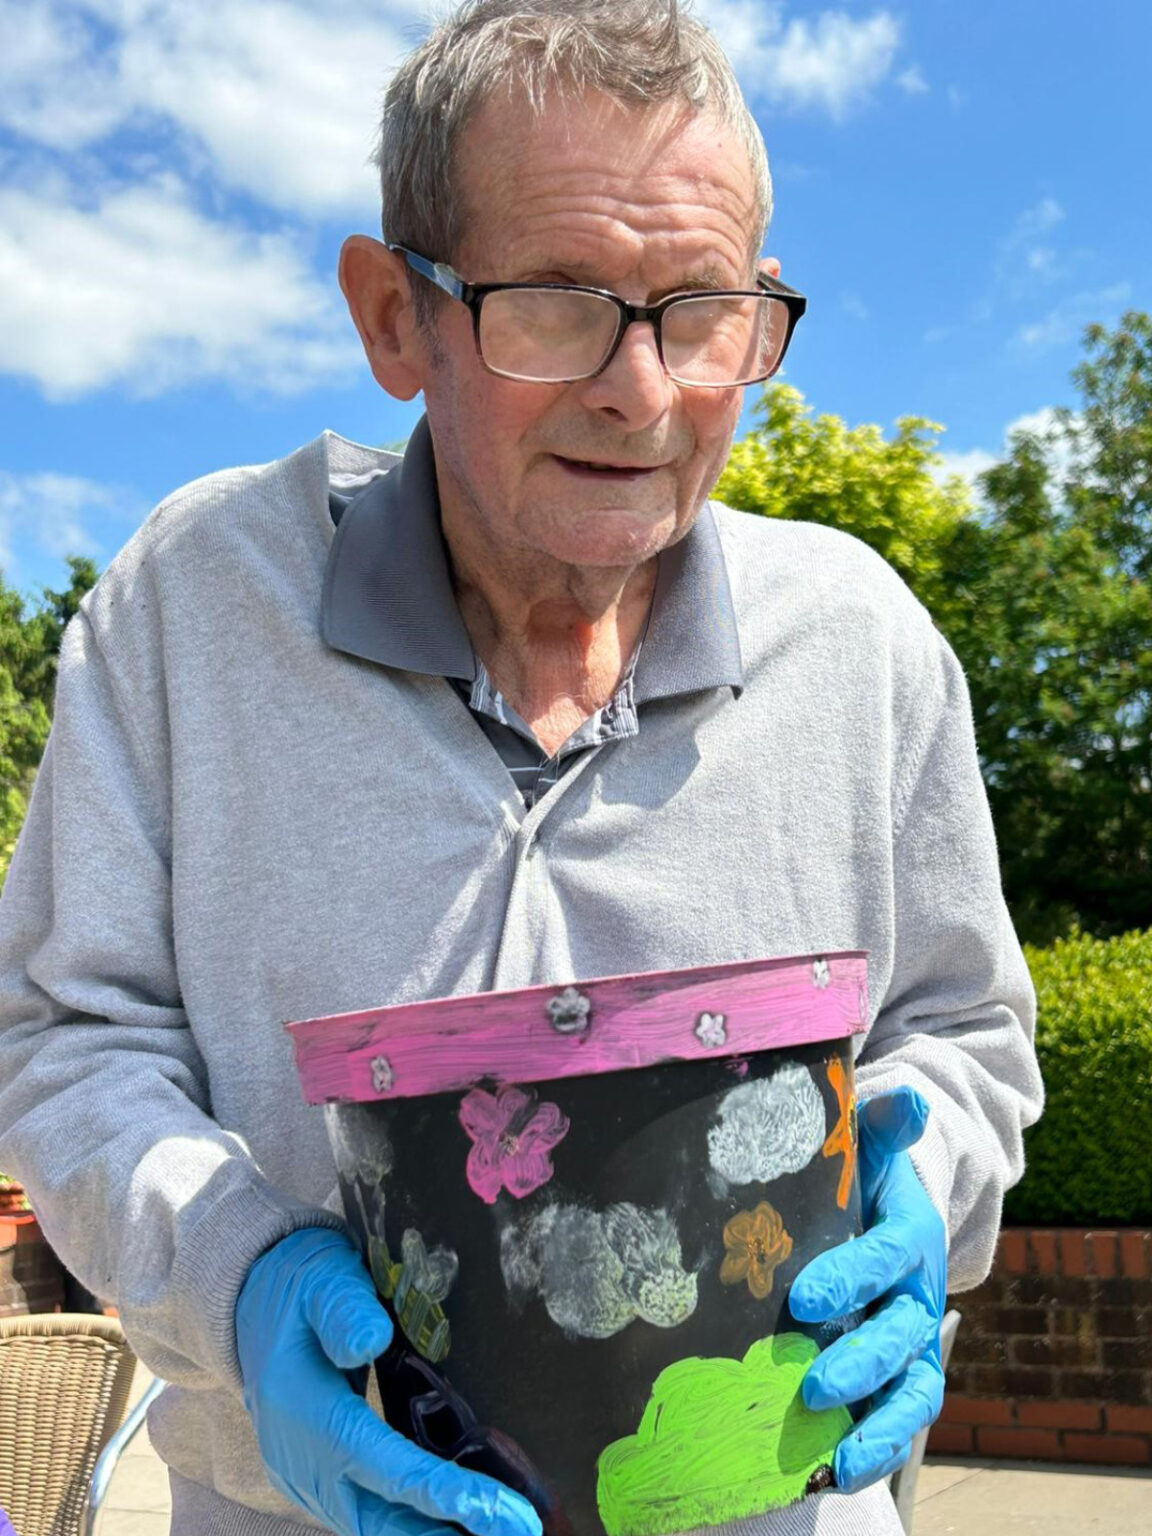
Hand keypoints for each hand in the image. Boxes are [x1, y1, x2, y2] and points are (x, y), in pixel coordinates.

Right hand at [236, 1227, 542, 1535]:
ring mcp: (304, 1477)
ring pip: (370, 1525)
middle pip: (377, 1520)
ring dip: (429, 1533)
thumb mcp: (322, 1281)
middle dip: (444, 1533)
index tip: (497, 1509)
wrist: (252, 1307)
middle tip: (515, 1531)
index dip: (440, 1492)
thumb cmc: (299, 1289)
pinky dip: (408, 1523)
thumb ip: (344, 1309)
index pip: (380, 1464)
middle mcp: (300, 1459)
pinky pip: (364, 1514)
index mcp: (304, 1410)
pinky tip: (453, 1520)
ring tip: (495, 1530)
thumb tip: (369, 1340)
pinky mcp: (315, 1481)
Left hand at [788, 1086, 946, 1492]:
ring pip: (912, 1394)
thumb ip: (881, 1126)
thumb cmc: (864, 1179)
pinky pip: (897, 1419)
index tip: (802, 1299)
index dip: (848, 1280)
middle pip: (899, 1338)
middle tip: (809, 1384)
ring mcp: (911, 1342)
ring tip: (839, 1460)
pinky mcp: (898, 1376)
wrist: (888, 1211)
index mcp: (909, 1237)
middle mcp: (917, 1296)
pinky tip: (831, 1475)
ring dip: (878, 1428)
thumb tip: (904, 1096)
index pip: (881, 1260)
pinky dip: (873, 1449)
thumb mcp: (869, 1148)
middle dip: (859, 1363)